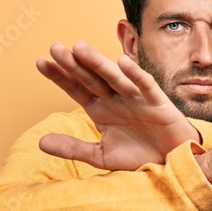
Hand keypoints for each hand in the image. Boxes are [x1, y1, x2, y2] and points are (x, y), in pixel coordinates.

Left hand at [35, 41, 198, 169]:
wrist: (171, 163)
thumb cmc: (138, 155)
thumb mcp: (101, 156)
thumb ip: (73, 148)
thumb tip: (40, 142)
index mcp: (100, 109)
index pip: (76, 88)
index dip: (59, 76)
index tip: (40, 62)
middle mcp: (116, 99)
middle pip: (91, 78)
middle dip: (74, 64)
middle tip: (55, 48)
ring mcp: (136, 99)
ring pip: (114, 78)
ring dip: (98, 63)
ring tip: (80, 48)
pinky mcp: (157, 103)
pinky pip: (145, 86)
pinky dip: (135, 75)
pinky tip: (122, 62)